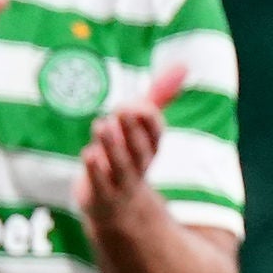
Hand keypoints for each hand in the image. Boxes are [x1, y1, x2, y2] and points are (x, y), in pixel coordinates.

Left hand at [74, 63, 189, 222]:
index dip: (148, 119)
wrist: (117, 208)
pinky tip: (88, 154)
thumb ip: (158, 96)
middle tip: (122, 110)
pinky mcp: (101, 197)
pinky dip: (96, 171)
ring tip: (102, 125)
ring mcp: (121, 184)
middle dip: (133, 130)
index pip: (156, 133)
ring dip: (112, 146)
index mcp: (150, 148)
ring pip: (121, 166)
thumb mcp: (142, 127)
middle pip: (141, 149)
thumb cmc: (128, 157)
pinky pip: (101, 185)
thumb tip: (184, 64)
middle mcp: (140, 166)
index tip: (136, 104)